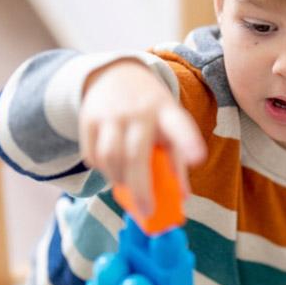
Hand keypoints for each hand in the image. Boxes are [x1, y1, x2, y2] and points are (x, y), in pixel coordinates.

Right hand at [79, 59, 205, 214]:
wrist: (115, 74)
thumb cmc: (151, 109)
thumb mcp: (170, 123)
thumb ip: (177, 158)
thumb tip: (183, 197)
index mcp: (165, 111)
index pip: (178, 125)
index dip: (187, 142)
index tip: (197, 159)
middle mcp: (137, 110)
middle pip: (135, 154)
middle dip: (141, 188)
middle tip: (147, 211)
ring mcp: (110, 113)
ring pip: (110, 158)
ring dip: (119, 180)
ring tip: (127, 185)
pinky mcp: (88, 118)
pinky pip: (93, 155)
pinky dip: (103, 170)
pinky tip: (112, 169)